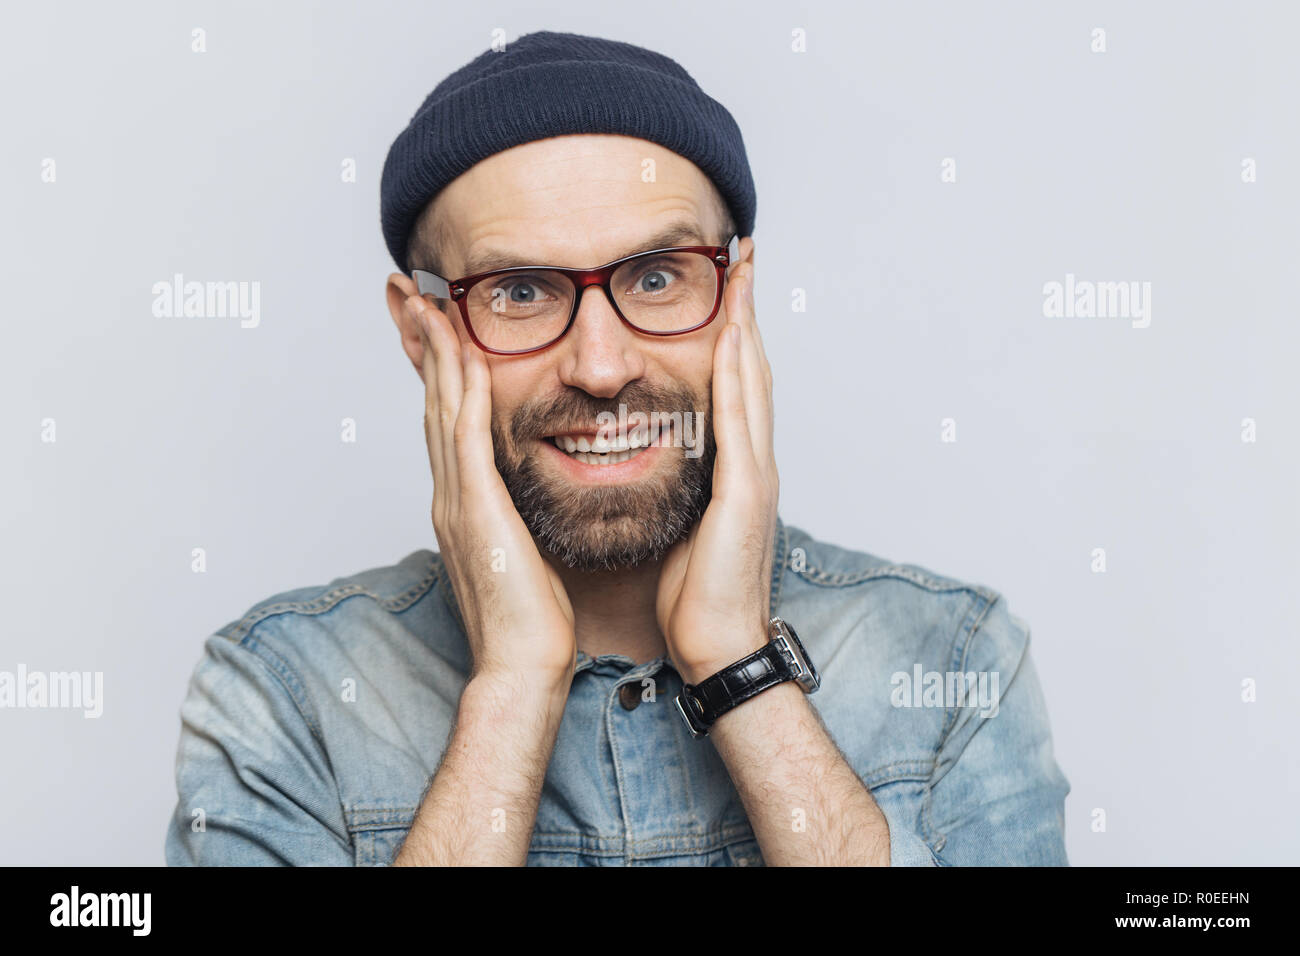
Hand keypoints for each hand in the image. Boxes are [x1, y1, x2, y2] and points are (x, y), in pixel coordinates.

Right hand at [409, 296, 576, 690]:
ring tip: (426, 302)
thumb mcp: (520, 555)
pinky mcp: (477, 513)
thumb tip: (525, 499)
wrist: (523, 668)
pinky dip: (463, 395)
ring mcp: (458, 503)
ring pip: (441, 410)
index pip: (446, 420)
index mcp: (463, 503)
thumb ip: (514, 518)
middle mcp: (452, 496)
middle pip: (431, 403)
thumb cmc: (531, 620)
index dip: (438, 369)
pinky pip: (467, 440)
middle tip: (407, 293)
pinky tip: (466, 357)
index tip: (434, 325)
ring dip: (435, 353)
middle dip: (421, 345)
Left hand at [655, 262, 778, 684]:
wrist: (719, 645)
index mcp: (734, 469)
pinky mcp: (746, 493)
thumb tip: (652, 459)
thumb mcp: (683, 526)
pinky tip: (729, 336)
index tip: (722, 288)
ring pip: (751, 381)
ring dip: (747, 323)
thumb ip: (680, 486)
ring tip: (741, 273)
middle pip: (750, 368)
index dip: (731, 332)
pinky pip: (739, 420)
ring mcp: (755, 474)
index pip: (732, 385)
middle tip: (743, 256)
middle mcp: (752, 461)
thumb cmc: (697, 595)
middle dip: (747, 310)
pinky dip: (735, 374)